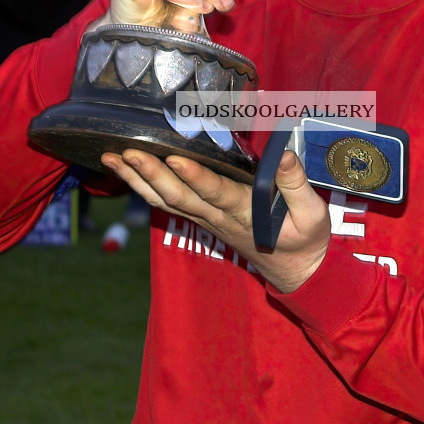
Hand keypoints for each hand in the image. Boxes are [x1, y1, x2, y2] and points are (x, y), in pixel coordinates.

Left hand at [100, 147, 329, 292]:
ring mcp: (206, 219)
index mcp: (246, 213)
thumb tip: (282, 153)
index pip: (216, 194)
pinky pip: (167, 202)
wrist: (294, 271)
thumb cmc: (304, 239)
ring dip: (137, 180)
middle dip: (151, 174)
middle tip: (126, 152)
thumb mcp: (312, 214)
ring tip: (112, 158)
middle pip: (179, 197)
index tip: (174, 159)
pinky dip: (144, 186)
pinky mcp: (202, 217)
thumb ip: (295, 184)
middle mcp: (218, 217)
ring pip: (165, 201)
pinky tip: (126, 170)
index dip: (195, 177)